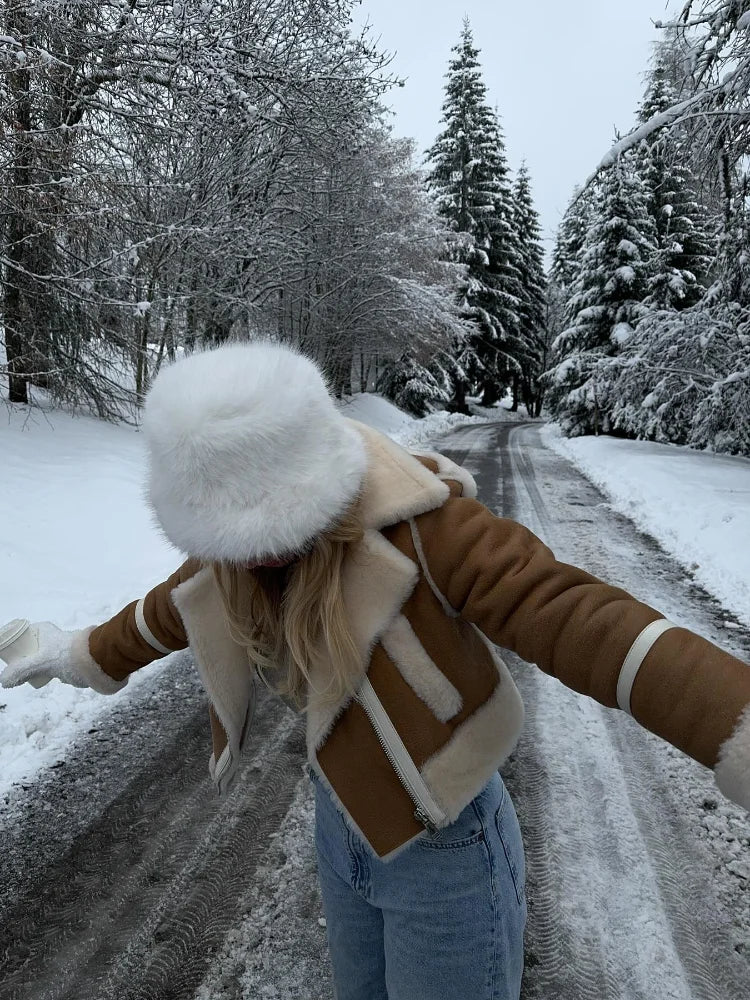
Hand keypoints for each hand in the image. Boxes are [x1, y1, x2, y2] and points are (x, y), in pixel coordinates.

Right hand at [0, 622, 125, 693]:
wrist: (94, 662)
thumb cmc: (67, 656)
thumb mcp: (40, 662)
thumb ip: (21, 670)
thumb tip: (4, 681)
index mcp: (41, 630)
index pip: (19, 635)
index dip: (10, 645)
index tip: (4, 656)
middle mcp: (47, 638)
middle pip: (25, 648)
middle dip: (16, 659)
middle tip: (9, 670)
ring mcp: (54, 651)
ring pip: (34, 658)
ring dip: (26, 667)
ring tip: (16, 676)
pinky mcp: (60, 663)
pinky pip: (43, 667)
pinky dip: (36, 673)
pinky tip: (30, 680)